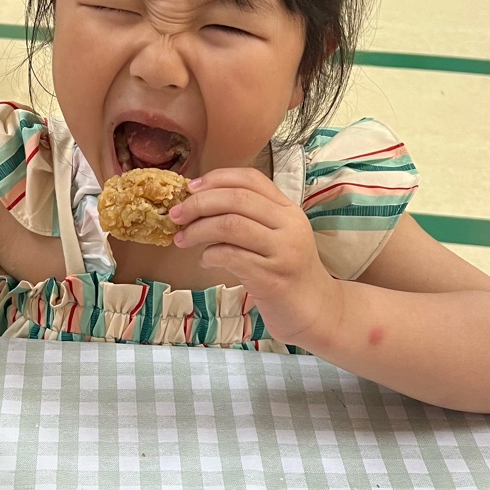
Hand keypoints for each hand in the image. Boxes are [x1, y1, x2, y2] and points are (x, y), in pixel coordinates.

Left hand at [170, 168, 341, 346]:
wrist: (313, 310)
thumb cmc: (286, 271)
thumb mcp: (275, 237)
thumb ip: (249, 218)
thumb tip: (200, 202)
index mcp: (288, 210)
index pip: (251, 179)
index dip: (217, 179)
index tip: (191, 188)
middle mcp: (289, 226)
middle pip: (237, 199)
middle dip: (199, 204)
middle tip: (176, 215)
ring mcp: (282, 252)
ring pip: (231, 225)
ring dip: (198, 230)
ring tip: (182, 239)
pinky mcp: (271, 278)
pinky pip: (231, 256)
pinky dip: (209, 255)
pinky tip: (204, 261)